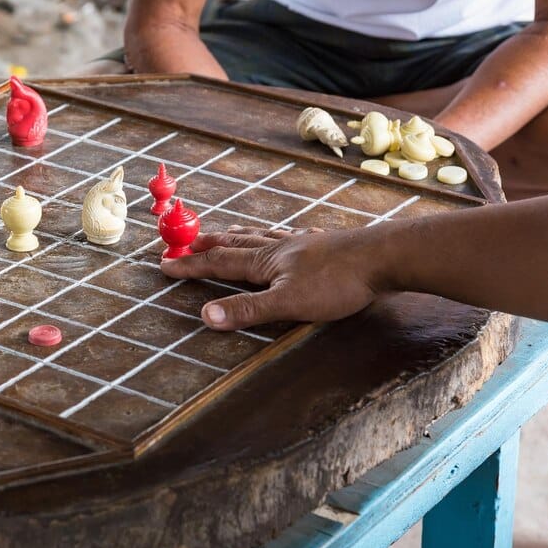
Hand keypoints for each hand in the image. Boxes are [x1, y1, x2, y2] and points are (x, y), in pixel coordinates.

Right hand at [159, 226, 383, 329]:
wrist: (383, 257)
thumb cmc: (337, 282)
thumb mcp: (287, 303)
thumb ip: (247, 310)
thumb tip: (206, 315)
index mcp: (265, 262)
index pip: (218, 263)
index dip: (190, 265)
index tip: (164, 263)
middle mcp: (278, 248)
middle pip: (236, 244)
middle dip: (209, 245)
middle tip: (188, 241)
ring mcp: (302, 244)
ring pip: (262, 237)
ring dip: (240, 236)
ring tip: (230, 232)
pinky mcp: (324, 245)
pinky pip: (292, 237)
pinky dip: (279, 236)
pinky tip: (289, 236)